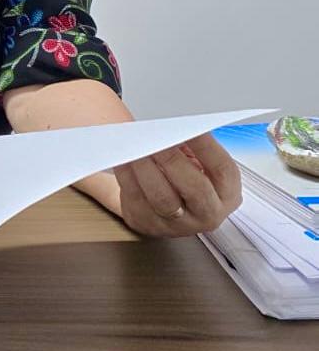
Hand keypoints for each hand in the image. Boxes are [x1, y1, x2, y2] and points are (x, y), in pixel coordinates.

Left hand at [112, 134, 242, 237]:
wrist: (160, 203)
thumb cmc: (184, 176)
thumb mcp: (199, 161)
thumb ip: (193, 146)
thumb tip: (175, 129)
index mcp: (227, 193)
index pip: (221, 169)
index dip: (206, 146)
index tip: (187, 126)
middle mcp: (207, 214)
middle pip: (194, 188)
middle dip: (173, 159)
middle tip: (156, 137)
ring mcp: (178, 224)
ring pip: (162, 198)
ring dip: (147, 167)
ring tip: (136, 145)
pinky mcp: (148, 223)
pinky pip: (137, 198)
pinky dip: (128, 175)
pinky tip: (123, 158)